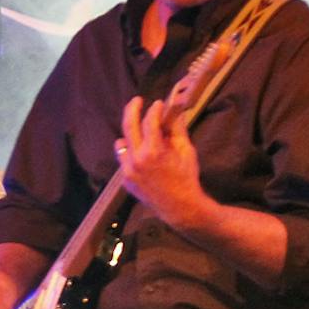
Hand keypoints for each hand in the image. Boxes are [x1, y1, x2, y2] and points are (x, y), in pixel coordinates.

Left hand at [115, 94, 205, 227]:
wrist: (180, 207)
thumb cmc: (186, 178)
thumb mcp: (186, 151)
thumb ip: (177, 130)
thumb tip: (175, 111)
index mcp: (153, 151)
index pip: (150, 122)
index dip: (154, 110)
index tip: (157, 103)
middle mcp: (136, 159)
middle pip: (128, 126)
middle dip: (132, 110)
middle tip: (136, 100)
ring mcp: (128, 170)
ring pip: (122, 143)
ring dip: (130, 133)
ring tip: (138, 127)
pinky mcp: (125, 179)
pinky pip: (123, 159)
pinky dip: (130, 151)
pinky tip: (139, 150)